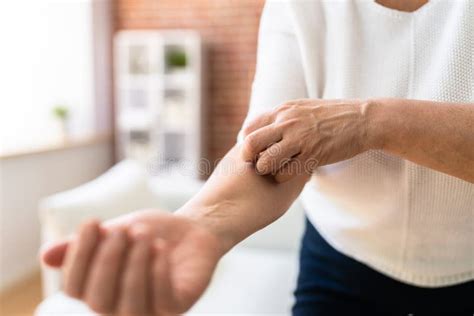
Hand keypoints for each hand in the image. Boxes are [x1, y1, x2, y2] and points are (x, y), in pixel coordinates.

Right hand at [41, 209, 223, 314]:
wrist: (191, 229)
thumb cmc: (150, 233)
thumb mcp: (117, 232)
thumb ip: (88, 245)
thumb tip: (46, 256)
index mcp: (100, 290)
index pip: (75, 288)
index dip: (79, 256)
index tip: (93, 222)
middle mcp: (120, 307)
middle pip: (98, 301)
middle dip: (107, 262)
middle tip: (123, 230)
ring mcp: (151, 310)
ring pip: (131, 306)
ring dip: (134, 266)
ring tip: (143, 234)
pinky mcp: (178, 305)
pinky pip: (164, 300)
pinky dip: (158, 273)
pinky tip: (160, 248)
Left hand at [241, 99, 371, 181]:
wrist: (363, 120)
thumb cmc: (331, 115)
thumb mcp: (302, 108)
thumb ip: (281, 118)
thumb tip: (260, 130)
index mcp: (283, 110)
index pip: (249, 128)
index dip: (247, 143)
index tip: (256, 152)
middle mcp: (287, 122)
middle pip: (251, 144)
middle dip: (250, 158)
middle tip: (259, 164)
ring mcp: (299, 139)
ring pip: (265, 162)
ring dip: (267, 171)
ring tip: (276, 170)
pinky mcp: (313, 155)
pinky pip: (285, 174)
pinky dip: (283, 178)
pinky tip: (291, 174)